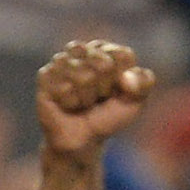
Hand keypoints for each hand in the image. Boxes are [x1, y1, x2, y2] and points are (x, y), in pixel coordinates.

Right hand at [36, 39, 152, 165]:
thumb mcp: (135, 101)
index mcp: (104, 49)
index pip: (122, 56)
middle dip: (103, 89)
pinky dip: (70, 103)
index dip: (121, 81)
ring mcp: (60, 61)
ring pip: (83, 77)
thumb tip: (126, 78)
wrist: (82, 140)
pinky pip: (64, 88)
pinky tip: (66, 105)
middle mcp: (81, 50)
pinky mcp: (44, 75)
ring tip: (81, 103)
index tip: (114, 92)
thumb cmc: (108, 117)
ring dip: (86, 99)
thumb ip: (144, 82)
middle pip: (103, 64)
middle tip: (96, 99)